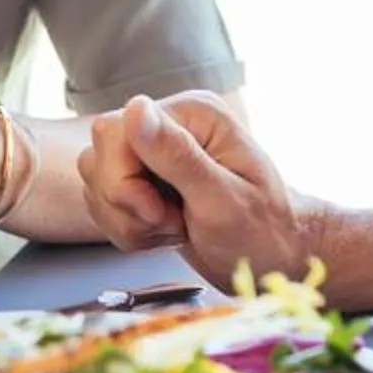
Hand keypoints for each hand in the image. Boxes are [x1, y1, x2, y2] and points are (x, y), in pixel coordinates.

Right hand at [81, 91, 328, 290]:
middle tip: (171, 222)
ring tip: (175, 228)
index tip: (160, 212)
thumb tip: (135, 110)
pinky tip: (167, 233)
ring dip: (128, 221)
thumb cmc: (265, 233)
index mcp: (191, 114)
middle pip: (98, 155)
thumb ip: (177, 155)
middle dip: (126, 203)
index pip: (114, 131)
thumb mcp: (224, 198)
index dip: (125, 180)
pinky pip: (104, 203)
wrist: (276, 262)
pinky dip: (129, 230)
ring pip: (96, 181)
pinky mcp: (143, 181)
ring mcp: (152, 154)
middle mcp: (168, 126)